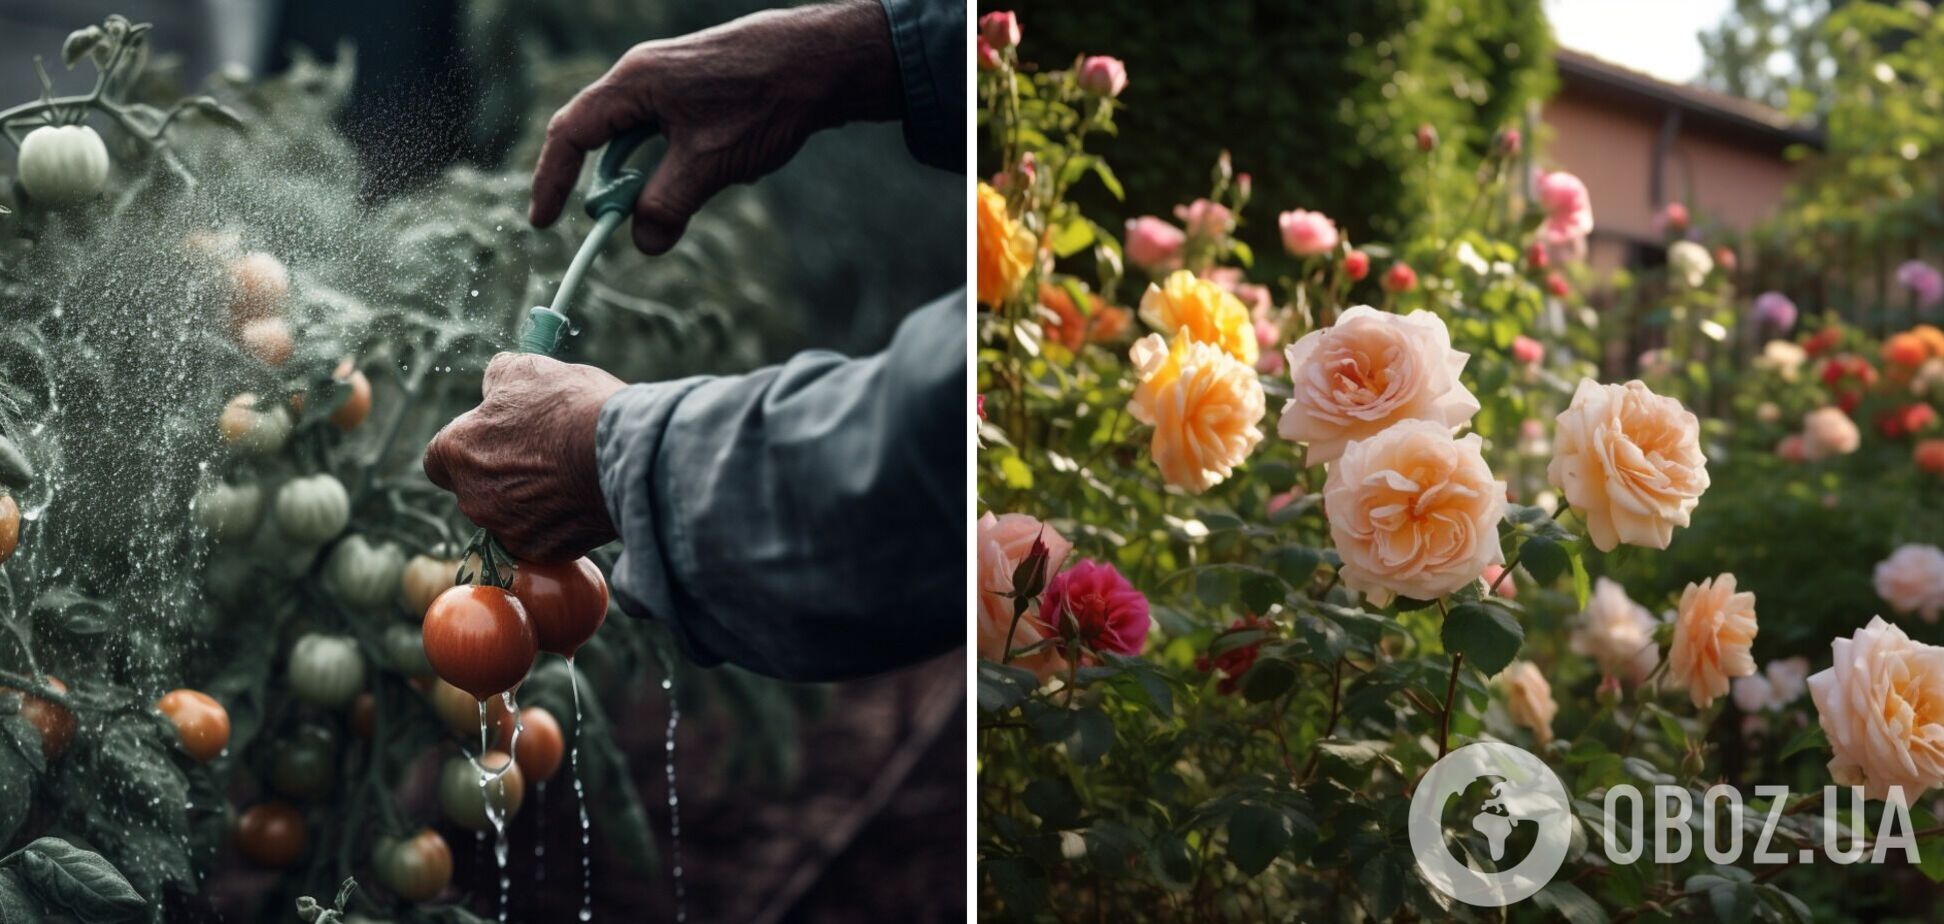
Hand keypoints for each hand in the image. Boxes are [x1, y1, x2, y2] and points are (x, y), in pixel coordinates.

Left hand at [423, 353, 626, 562]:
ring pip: (508, 515)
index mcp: (457, 451)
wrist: (627, 455)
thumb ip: (498, 378)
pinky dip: (557, 520)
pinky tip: (582, 495)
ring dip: (527, 499)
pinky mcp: (544, 551)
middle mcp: (473, 499)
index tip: (493, 438)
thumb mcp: (529, 370)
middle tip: (539, 451)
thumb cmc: (573, 408)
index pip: (438, 459)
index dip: (466, 446)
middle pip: (476, 488)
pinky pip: (542, 535)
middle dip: (500, 473)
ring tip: (567, 472)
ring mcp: (508, 530)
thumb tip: (494, 384)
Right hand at [528, 0, 902, 253]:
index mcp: (632, 84)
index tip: (545, 222)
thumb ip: (666, 206)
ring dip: (666, 177)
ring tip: (715, 175)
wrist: (823, 62)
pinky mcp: (702, 91)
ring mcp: (674, 81)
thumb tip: (643, 243)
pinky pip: (677, 137)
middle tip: (640, 220)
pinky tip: (736, 160)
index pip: (570, 134)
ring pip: (648, 144)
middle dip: (620, 187)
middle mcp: (644, 77)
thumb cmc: (763, 100)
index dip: (552, 180)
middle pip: (606, 142)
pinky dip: (693, 162)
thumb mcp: (708, 165)